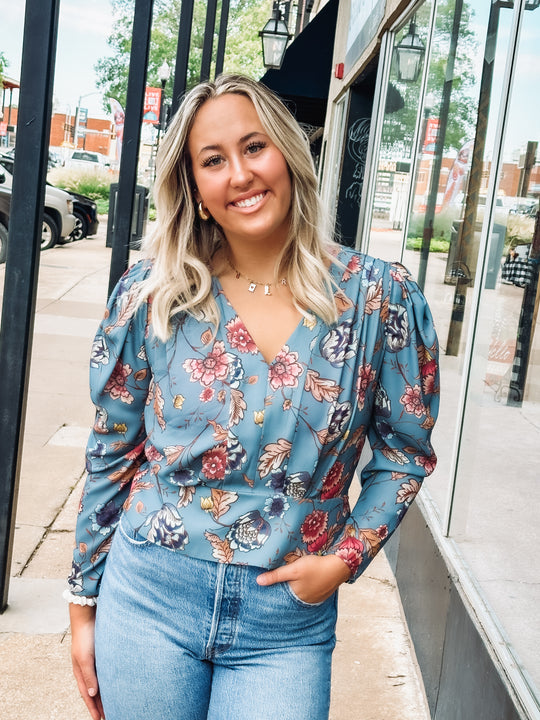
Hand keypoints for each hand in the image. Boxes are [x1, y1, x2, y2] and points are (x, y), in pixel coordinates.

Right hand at [69, 603, 104, 719]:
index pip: (88, 695)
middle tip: (109, 715)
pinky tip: (117, 683)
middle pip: (94, 691)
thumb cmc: (84, 637)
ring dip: (106, 694)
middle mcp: (87, 669)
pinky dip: (110, 680)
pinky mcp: (102, 654)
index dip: (93, 708)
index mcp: (80, 672)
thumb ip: (89, 676)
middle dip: (100, 704)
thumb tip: (93, 694)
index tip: (100, 719)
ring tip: (114, 704)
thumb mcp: (85, 658)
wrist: (87, 616)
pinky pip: (106, 671)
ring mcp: (94, 661)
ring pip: (101, 682)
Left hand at [256, 554, 350, 603]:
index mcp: (296, 595)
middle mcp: (305, 600)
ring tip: (296, 575)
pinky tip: (308, 576)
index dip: (275, 585)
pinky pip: (310, 589)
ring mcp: (315, 597)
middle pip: (290, 592)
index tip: (269, 579)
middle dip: (286, 585)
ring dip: (297, 584)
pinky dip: (307, 584)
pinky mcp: (322, 592)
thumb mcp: (294, 569)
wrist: (340, 567)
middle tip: (284, 574)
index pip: (280, 592)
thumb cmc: (316, 568)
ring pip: (300, 590)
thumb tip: (258, 581)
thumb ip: (276, 575)